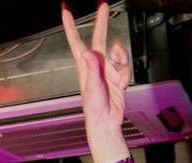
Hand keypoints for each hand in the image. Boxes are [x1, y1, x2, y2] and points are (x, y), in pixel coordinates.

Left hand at [62, 2, 130, 132]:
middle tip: (103, 6)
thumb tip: (87, 51)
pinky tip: (121, 84)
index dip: (70, 26)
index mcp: (85, 66)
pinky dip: (125, 74)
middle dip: (102, 22)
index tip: (66, 11)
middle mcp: (96, 65)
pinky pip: (125, 67)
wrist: (106, 122)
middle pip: (99, 38)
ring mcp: (108, 70)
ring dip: (121, 59)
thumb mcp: (91, 87)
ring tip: (118, 75)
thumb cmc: (94, 108)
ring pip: (118, 53)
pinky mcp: (118, 77)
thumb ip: (91, 68)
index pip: (76, 41)